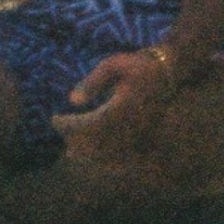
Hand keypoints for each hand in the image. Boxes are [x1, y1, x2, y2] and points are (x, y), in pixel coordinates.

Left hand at [53, 45, 181, 153]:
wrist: (168, 73)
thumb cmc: (138, 65)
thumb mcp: (113, 65)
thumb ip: (92, 82)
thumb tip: (72, 101)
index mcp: (119, 110)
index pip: (87, 125)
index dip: (68, 126)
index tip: (54, 120)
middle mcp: (128, 127)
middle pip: (95, 145)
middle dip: (75, 142)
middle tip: (62, 133)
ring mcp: (137, 136)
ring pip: (107, 154)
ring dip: (87, 153)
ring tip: (72, 147)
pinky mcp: (143, 138)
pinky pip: (122, 157)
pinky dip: (104, 159)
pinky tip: (94, 155)